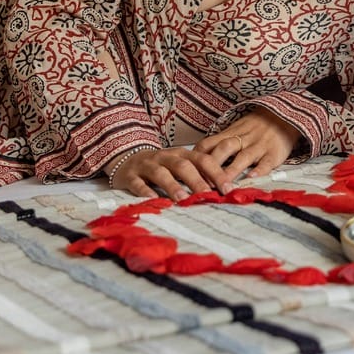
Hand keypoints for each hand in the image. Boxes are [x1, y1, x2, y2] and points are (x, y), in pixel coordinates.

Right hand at [110, 147, 233, 199]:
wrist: (125, 159)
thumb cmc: (160, 166)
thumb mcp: (179, 166)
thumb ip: (197, 175)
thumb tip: (222, 191)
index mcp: (181, 154)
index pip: (202, 160)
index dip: (216, 173)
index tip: (228, 189)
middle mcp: (165, 157)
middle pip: (183, 166)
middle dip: (197, 180)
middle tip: (208, 195)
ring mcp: (146, 165)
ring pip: (161, 173)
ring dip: (172, 185)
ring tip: (182, 198)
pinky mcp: (130, 175)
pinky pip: (137, 183)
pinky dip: (144, 191)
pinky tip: (152, 199)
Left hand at [193, 108, 299, 183]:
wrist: (283, 116)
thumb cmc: (255, 126)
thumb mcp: (235, 129)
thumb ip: (219, 143)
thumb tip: (196, 160)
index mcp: (230, 133)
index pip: (209, 144)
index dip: (198, 157)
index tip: (188, 171)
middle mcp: (243, 139)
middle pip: (224, 149)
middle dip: (212, 165)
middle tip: (202, 183)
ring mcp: (258, 146)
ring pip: (243, 157)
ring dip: (231, 171)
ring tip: (223, 186)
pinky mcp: (274, 153)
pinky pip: (266, 162)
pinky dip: (259, 170)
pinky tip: (251, 179)